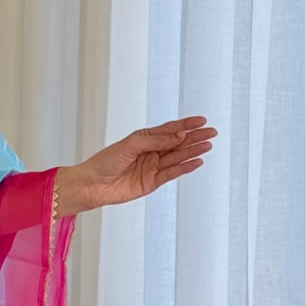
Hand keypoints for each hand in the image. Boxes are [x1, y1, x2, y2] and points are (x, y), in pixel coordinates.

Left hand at [59, 116, 215, 214]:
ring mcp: (153, 167)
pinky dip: (184, 168)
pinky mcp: (152, 182)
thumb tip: (179, 136)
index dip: (186, 125)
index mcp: (145, 139)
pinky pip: (172, 173)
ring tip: (208, 145)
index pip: (170, 129)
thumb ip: (155, 140)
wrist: (92, 184)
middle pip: (177, 143)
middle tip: (212, 132)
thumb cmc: (105, 161)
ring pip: (177, 157)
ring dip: (193, 151)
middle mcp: (151, 152)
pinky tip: (197, 161)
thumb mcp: (131, 145)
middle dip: (195, 137)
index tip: (202, 121)